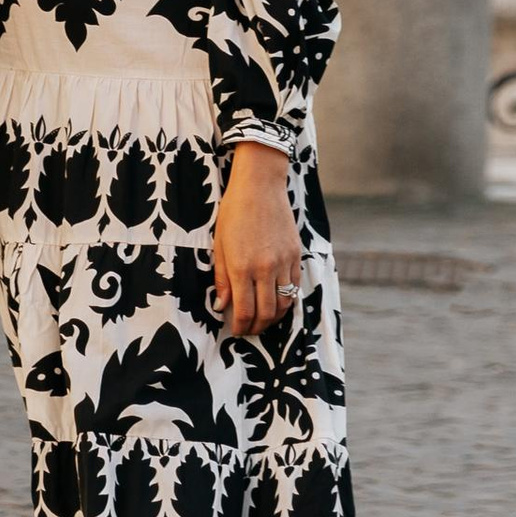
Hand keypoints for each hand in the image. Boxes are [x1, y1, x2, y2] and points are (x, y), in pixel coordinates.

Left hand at [211, 142, 303, 337]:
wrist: (260, 186)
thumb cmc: (233, 212)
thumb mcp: (219, 245)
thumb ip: (222, 279)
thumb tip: (222, 306)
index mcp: (241, 267)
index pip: (244, 310)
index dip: (241, 326)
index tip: (237, 330)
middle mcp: (265, 268)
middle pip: (266, 312)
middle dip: (257, 327)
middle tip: (250, 329)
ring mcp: (284, 262)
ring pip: (284, 303)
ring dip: (274, 317)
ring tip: (264, 320)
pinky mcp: (296, 254)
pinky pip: (295, 286)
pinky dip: (286, 299)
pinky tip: (277, 301)